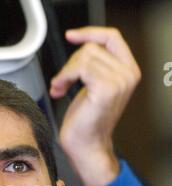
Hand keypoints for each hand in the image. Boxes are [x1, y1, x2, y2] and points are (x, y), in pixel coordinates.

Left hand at [50, 26, 141, 185]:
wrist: (86, 147)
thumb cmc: (86, 122)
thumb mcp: (92, 86)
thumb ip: (95, 65)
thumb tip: (81, 47)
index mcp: (128, 71)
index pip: (112, 38)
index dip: (90, 33)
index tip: (72, 36)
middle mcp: (128, 74)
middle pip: (92, 47)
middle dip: (71, 64)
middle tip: (62, 82)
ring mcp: (119, 80)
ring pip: (84, 56)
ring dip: (65, 72)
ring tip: (60, 88)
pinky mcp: (106, 88)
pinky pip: (79, 67)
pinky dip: (64, 77)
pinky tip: (60, 90)